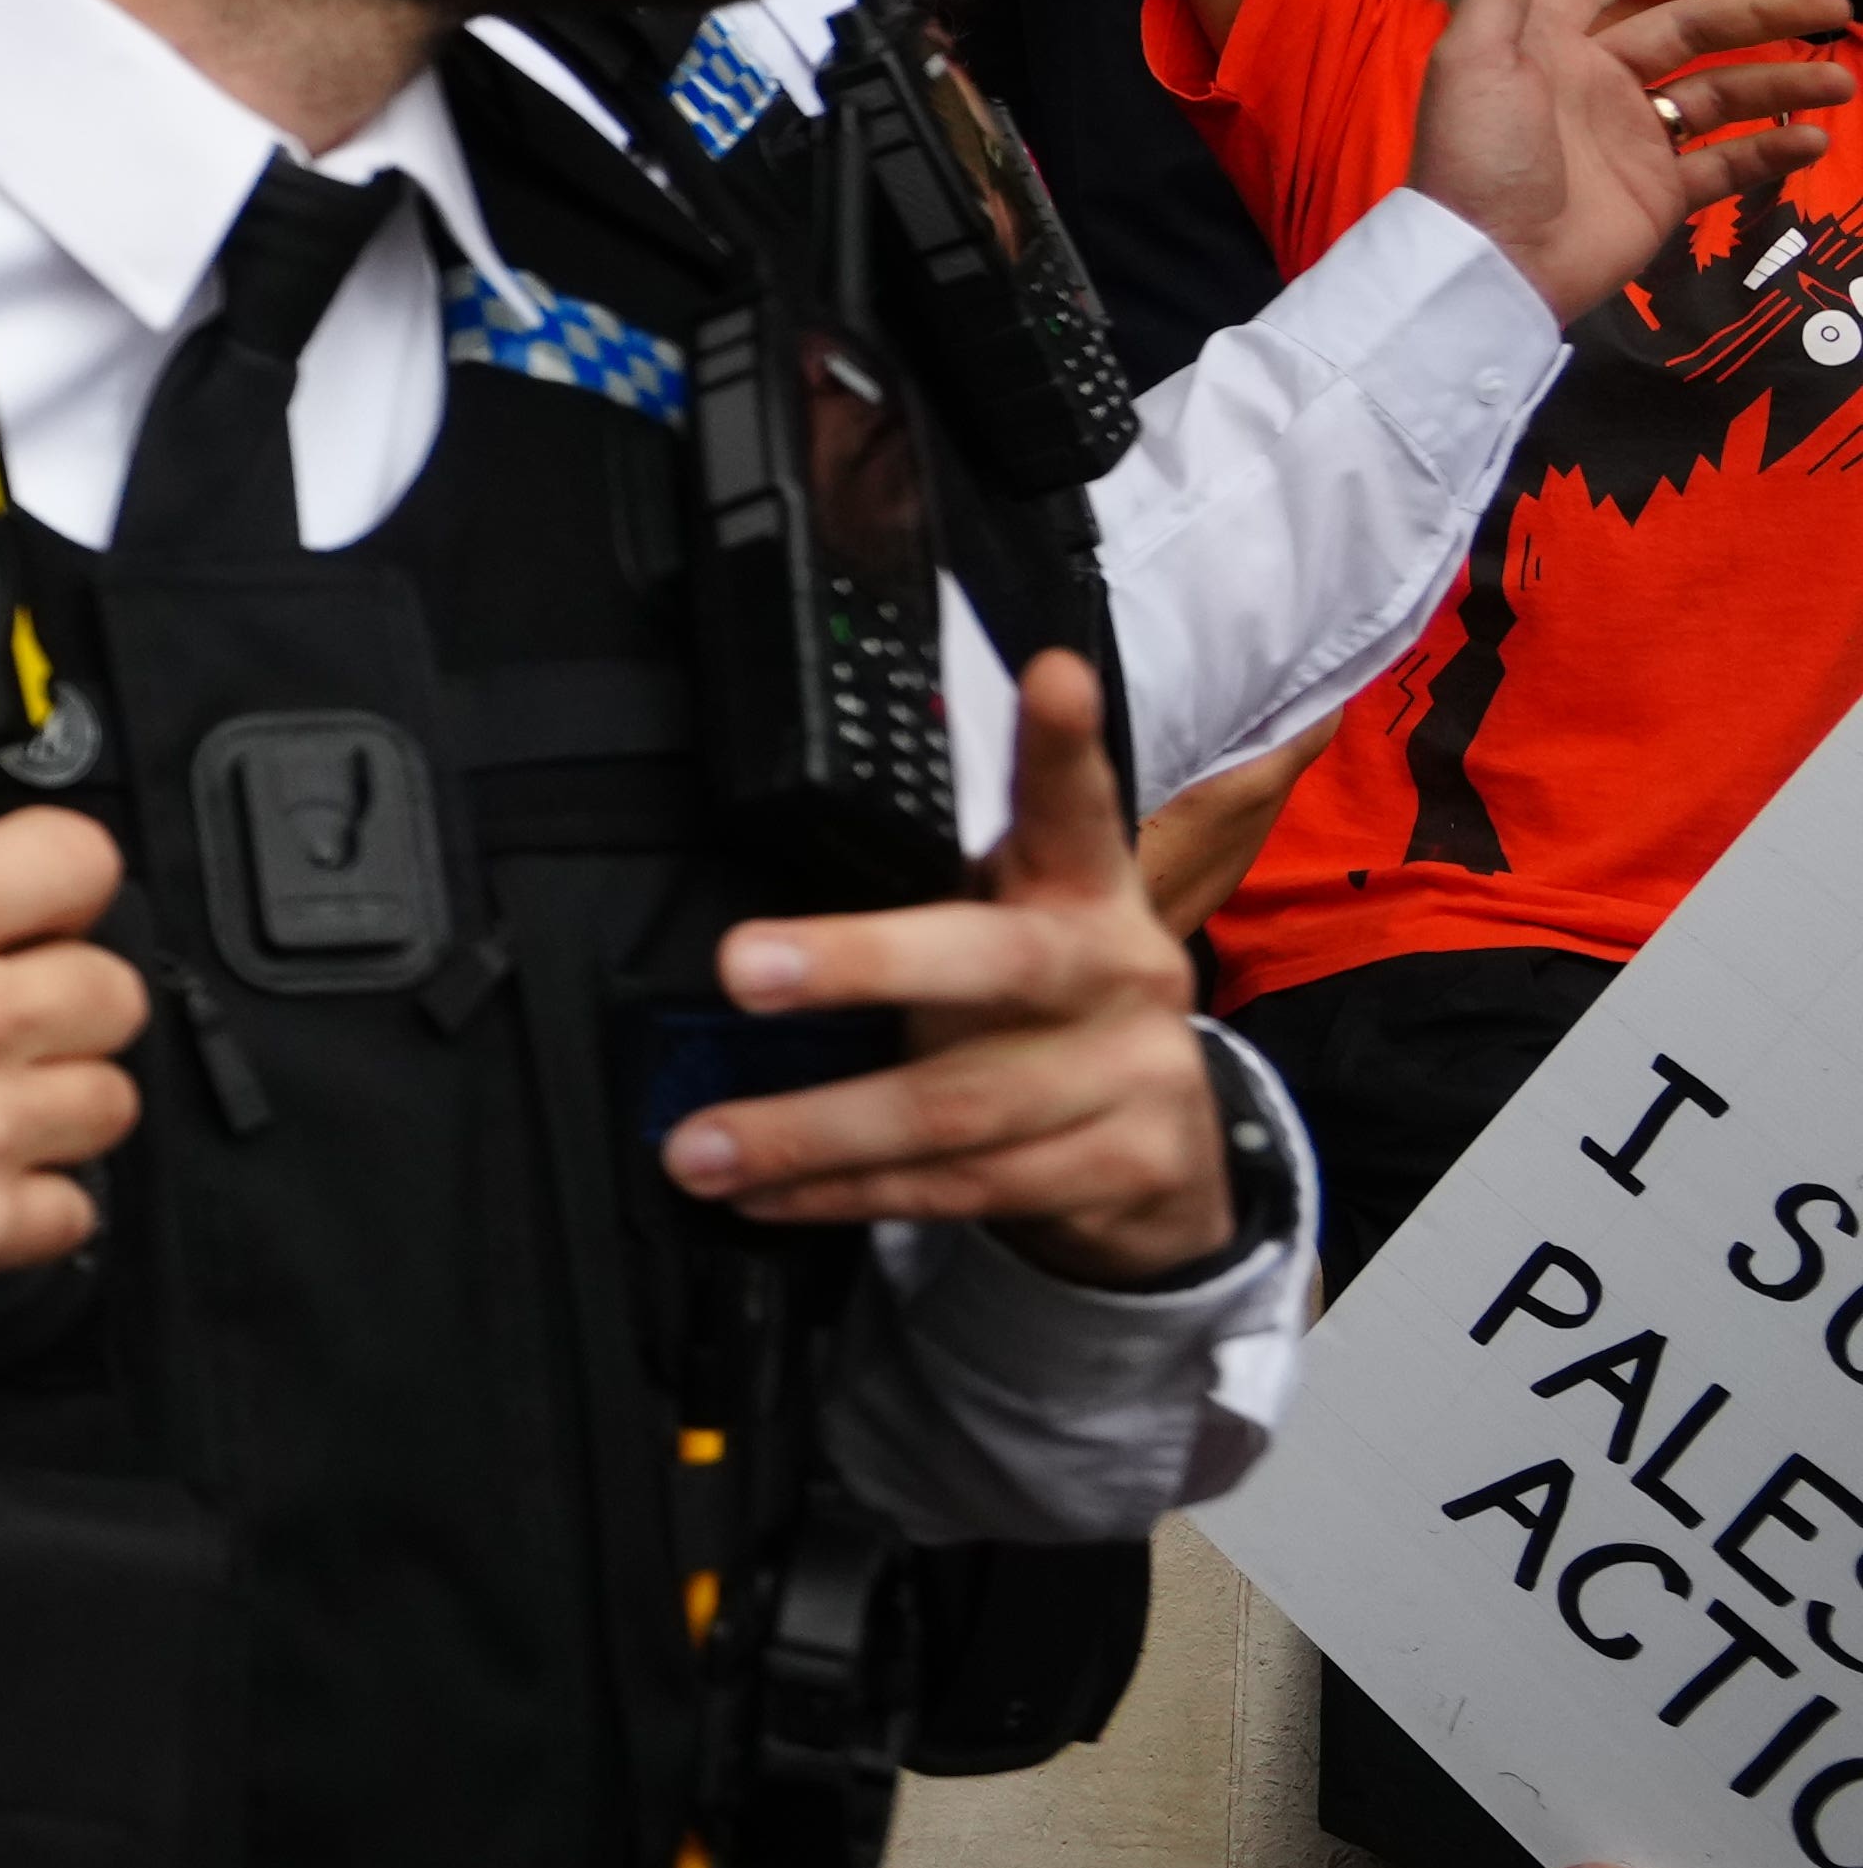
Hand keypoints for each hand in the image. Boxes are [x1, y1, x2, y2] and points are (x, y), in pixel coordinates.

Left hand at [660, 656, 1241, 1283]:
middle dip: (859, 963)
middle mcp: (1119, 970)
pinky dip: (846, 1194)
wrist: (1170, 1161)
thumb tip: (758, 915)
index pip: (1074, 805)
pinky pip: (960, 1188)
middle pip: (989, 964)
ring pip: (953, 1109)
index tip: (1050, 673)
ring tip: (697, 1146)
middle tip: (741, 967)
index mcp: (1086, 888)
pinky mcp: (1125, 1170)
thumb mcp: (1007, 936)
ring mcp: (1132, 1075)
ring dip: (807, 1133)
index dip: (1061, 744)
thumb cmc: (1039, 1017)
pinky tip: (766, 1194)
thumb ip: (926, 902)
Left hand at [1410, 0, 1854, 307]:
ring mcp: (1635, 139)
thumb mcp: (1473, 55)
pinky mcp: (1661, 192)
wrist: (1491, 259)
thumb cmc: (1478, 152)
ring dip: (1783, 86)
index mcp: (1549, 45)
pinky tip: (1813, 139)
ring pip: (1723, 96)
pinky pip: (1726, 164)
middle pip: (1690, 33)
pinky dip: (1771, 152)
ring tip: (1842, 81)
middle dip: (1760, 16)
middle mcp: (1597, 84)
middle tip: (1833, 4)